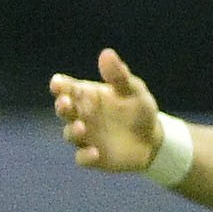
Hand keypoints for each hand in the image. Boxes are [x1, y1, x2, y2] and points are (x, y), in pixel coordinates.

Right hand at [48, 50, 162, 172]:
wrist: (153, 139)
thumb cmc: (139, 110)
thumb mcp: (133, 90)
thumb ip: (118, 75)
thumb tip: (107, 53)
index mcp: (86, 96)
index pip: (66, 88)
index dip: (59, 86)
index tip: (59, 83)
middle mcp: (81, 115)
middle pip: (64, 110)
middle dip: (62, 107)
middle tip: (66, 103)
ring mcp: (85, 137)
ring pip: (70, 134)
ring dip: (73, 131)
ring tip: (82, 127)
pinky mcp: (93, 156)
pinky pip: (83, 158)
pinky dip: (86, 156)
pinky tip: (95, 152)